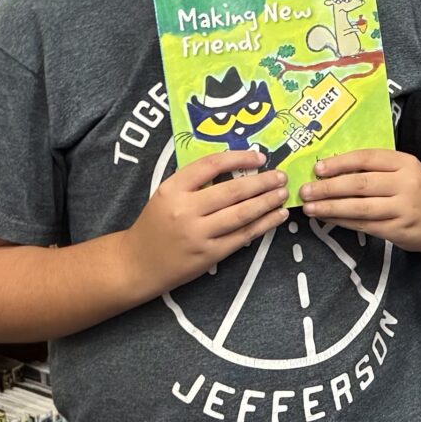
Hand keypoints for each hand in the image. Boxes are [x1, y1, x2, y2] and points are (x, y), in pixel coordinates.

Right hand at [125, 148, 290, 293]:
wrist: (137, 263)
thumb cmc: (156, 224)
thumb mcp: (166, 195)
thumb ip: (194, 182)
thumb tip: (237, 167)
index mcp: (172, 189)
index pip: (210, 165)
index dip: (239, 158)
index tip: (260, 157)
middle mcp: (185, 210)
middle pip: (232, 191)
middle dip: (262, 182)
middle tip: (281, 176)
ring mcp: (198, 234)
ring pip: (242, 214)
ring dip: (268, 202)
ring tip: (283, 194)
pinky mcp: (210, 255)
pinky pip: (243, 236)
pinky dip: (264, 225)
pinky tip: (277, 217)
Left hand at [301, 148, 420, 252]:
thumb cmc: (415, 192)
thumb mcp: (403, 172)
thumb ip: (376, 169)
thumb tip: (330, 170)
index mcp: (405, 163)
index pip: (367, 158)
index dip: (340, 163)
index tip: (318, 168)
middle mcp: (407, 184)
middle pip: (360, 184)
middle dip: (328, 187)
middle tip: (305, 190)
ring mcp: (404, 208)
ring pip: (360, 207)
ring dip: (331, 207)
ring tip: (309, 208)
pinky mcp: (399, 230)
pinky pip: (365, 225)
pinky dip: (343, 221)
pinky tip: (328, 219)